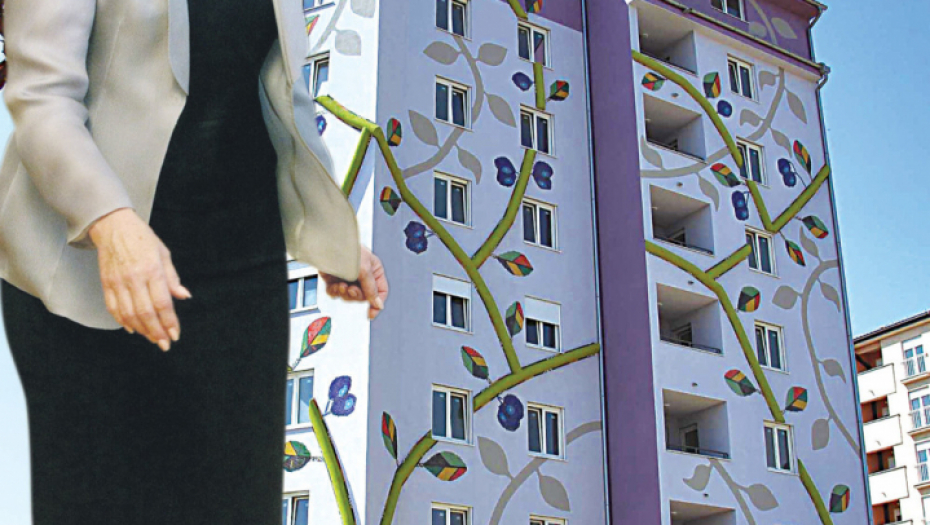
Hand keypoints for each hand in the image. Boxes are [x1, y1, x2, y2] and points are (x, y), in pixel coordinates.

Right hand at [88, 207, 190, 350]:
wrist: (112, 225)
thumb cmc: (142, 238)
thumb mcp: (163, 253)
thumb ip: (172, 278)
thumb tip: (184, 296)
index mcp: (152, 270)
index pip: (162, 303)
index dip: (169, 322)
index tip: (175, 334)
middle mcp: (134, 278)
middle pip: (145, 313)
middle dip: (156, 332)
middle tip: (164, 344)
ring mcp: (118, 282)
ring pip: (129, 314)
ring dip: (141, 330)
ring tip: (152, 338)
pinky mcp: (106, 283)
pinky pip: (114, 308)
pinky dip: (123, 321)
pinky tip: (132, 328)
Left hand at [319, 246, 388, 319]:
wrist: (326, 244)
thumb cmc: (348, 250)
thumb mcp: (365, 270)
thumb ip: (372, 289)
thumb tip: (378, 304)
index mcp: (374, 270)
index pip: (380, 291)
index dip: (376, 302)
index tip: (371, 312)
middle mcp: (362, 275)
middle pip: (364, 296)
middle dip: (356, 295)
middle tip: (351, 290)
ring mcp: (348, 278)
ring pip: (349, 297)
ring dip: (345, 294)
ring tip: (342, 285)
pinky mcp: (334, 280)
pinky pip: (337, 294)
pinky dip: (335, 292)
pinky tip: (335, 285)